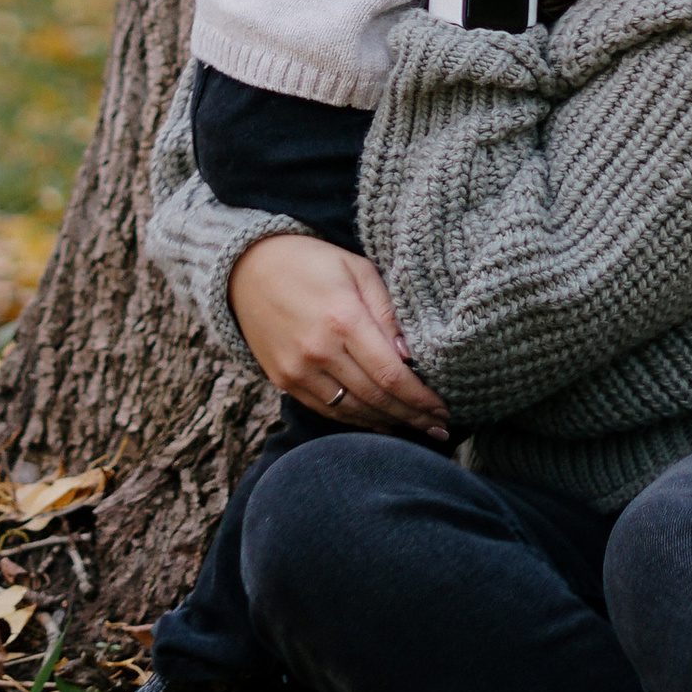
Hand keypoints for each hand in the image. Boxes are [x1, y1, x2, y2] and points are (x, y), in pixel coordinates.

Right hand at [228, 232, 450, 435]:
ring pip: (353, 411)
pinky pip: (328, 410)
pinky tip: (381, 423)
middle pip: (376, 398)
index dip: (421, 397)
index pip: (391, 374)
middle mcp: (319, 351)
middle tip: (441, 427)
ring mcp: (298, 370)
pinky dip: (357, 421)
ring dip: (389, 422)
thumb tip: (411, 357)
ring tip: (418, 428)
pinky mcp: (284, 381)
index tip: (443, 407)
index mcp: (343, 319)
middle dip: (413, 416)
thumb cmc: (313, 263)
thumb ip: (386, 311)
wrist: (248, 269)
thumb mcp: (358, 270)